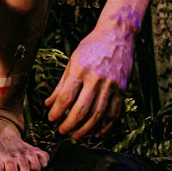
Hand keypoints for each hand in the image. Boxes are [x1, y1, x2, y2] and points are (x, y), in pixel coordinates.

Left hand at [45, 21, 134, 139]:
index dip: (57, 112)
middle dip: (69, 125)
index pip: (66, 97)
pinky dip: (104, 127)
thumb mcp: (72, 60)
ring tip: (76, 135)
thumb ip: (61, 84)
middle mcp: (97, 78)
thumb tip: (48, 104)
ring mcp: (111, 85)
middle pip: (81, 110)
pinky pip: (114, 114)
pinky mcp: (122, 90)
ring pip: (98, 116)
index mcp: (81, 69)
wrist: (118, 35)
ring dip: (85, 130)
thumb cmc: (92, 46)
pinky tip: (95, 132)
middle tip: (62, 131)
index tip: (51, 119)